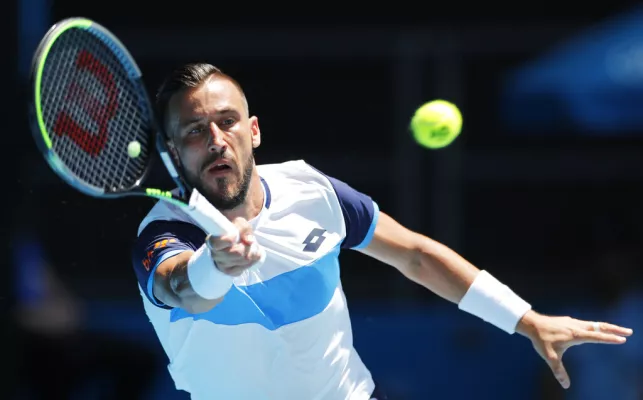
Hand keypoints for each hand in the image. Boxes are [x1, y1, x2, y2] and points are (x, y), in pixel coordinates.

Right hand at [205, 217, 261, 275]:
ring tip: (252, 247)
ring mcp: (222, 265)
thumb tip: (249, 240)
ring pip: (245, 260)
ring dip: (253, 252)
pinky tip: (250, 254)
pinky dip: (252, 260)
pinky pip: (245, 268)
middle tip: (249, 242)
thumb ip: (244, 228)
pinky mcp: (230, 272)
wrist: (236, 240)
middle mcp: (215, 255)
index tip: (235, 235)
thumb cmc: (235, 230)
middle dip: (247, 246)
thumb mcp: (239, 223)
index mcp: (212, 241)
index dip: (229, 240)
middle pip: (237, 253)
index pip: (217, 244)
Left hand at [516, 310, 632, 388]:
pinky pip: (588, 323)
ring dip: (607, 327)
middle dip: (615, 329)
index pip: (596, 336)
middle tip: (629, 332)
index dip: (609, 338)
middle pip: (600, 327)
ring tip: (619, 330)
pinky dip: (598, 326)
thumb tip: (565, 385)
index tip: (622, 340)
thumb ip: (558, 370)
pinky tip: (598, 329)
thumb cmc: (541, 340)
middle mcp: (577, 327)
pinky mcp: (570, 321)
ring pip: (595, 324)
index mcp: (575, 335)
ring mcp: (574, 322)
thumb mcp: (549, 357)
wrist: (531, 324)